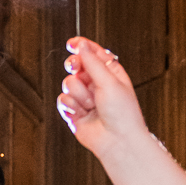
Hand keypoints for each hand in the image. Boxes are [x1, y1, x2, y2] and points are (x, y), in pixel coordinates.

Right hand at [57, 37, 148, 154]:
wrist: (117, 141)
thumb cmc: (123, 114)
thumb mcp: (109, 81)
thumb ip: (92, 62)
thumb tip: (82, 46)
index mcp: (111, 73)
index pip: (93, 54)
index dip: (82, 47)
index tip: (72, 43)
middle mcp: (97, 85)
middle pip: (77, 66)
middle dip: (76, 69)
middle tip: (77, 69)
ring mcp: (85, 98)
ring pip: (68, 84)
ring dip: (79, 94)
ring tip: (91, 104)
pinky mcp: (74, 111)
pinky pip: (63, 100)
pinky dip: (71, 106)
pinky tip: (81, 112)